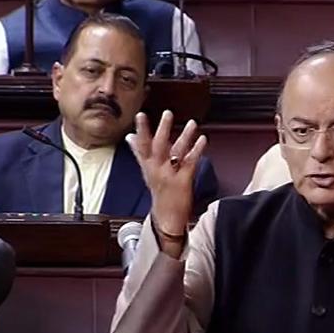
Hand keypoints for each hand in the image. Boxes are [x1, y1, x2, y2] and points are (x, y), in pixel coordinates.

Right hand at [127, 110, 206, 254]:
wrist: (166, 219)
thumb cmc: (159, 193)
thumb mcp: (147, 172)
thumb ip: (140, 154)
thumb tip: (130, 137)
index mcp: (148, 167)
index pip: (142, 146)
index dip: (141, 130)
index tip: (140, 115)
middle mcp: (157, 170)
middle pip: (158, 146)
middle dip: (163, 129)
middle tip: (167, 114)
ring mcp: (170, 176)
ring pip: (176, 152)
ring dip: (185, 136)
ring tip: (192, 123)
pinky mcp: (183, 181)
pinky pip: (190, 162)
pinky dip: (197, 149)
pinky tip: (202, 139)